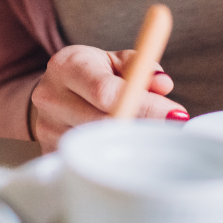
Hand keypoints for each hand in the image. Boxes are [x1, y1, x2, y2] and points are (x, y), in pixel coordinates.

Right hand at [30, 44, 186, 152]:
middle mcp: (50, 97)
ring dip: (128, 146)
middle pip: (102, 124)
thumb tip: (164, 85)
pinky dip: (110, 160)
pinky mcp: (48, 154)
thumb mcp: (114, 60)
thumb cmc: (91, 73)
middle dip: (143, 128)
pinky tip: (125, 154)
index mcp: (66, 66)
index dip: (144, 103)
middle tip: (173, 133)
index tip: (176, 113)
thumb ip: (140, 65)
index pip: (105, 91)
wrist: (52, 91)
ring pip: (96, 147)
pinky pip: (88, 162)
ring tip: (149, 140)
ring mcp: (45, 130)